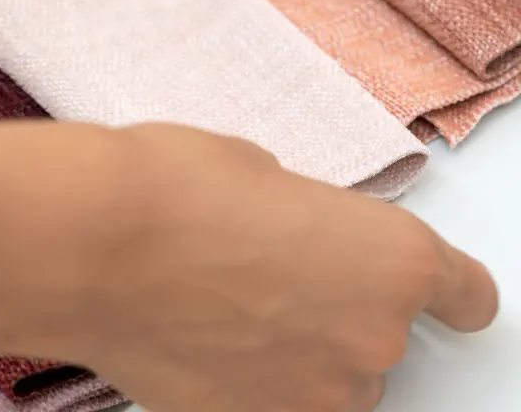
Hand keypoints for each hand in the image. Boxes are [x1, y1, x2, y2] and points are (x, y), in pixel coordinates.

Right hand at [62, 123, 498, 411]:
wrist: (96, 241)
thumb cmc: (177, 187)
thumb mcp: (263, 172)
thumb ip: (306, 219)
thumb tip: (294, 240)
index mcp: (392, 260)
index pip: (466, 293)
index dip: (447, 289)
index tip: (434, 290)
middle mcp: (371, 340)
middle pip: (383, 336)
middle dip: (341, 307)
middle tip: (276, 271)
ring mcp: (312, 398)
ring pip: (329, 378)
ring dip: (298, 349)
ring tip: (229, 303)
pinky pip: (273, 403)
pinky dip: (252, 378)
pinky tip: (203, 334)